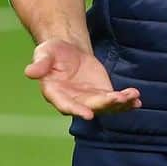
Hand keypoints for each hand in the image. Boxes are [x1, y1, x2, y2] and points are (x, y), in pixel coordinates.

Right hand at [24, 38, 141, 119]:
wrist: (68, 50)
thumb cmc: (52, 52)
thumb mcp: (44, 53)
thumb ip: (40, 63)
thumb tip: (29, 72)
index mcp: (56, 93)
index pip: (66, 105)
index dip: (77, 110)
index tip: (89, 114)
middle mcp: (73, 100)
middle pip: (90, 106)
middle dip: (105, 105)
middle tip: (118, 99)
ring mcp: (89, 99)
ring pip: (105, 106)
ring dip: (120, 104)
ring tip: (133, 98)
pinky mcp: (102, 93)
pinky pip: (115, 100)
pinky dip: (126, 101)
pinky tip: (137, 100)